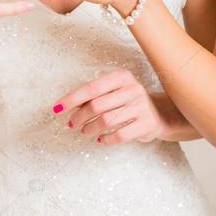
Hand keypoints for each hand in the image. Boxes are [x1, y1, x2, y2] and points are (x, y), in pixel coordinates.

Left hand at [52, 68, 166, 144]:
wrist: (158, 113)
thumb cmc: (128, 101)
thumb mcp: (114, 91)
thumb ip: (95, 95)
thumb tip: (66, 105)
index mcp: (122, 76)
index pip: (91, 88)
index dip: (72, 99)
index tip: (57, 108)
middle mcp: (133, 89)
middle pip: (97, 105)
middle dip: (79, 116)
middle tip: (72, 124)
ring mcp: (141, 107)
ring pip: (106, 121)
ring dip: (90, 128)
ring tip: (84, 131)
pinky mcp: (146, 124)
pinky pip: (119, 135)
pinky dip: (106, 139)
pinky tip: (100, 139)